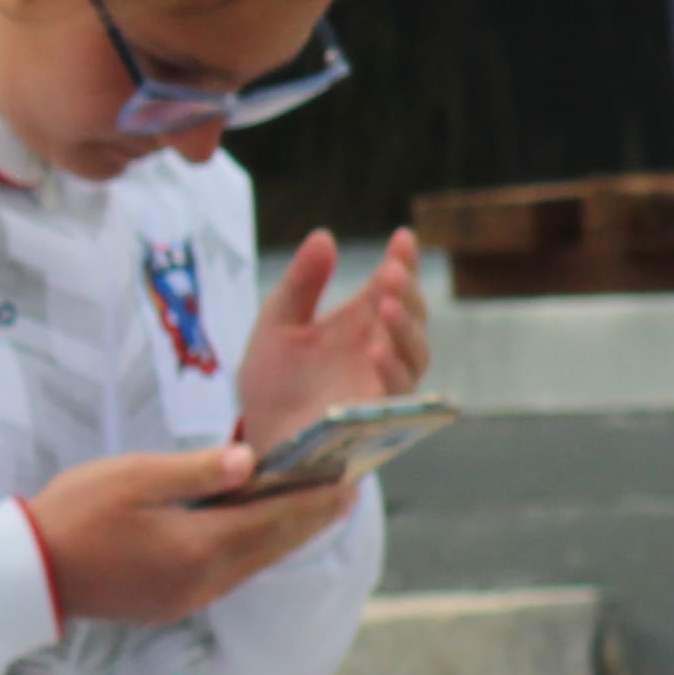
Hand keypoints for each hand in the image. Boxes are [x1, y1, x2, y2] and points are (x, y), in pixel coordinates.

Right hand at [23, 439, 356, 624]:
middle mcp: (204, 580)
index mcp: (199, 547)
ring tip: (310, 512)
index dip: (314, 500)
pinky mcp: (169, 603)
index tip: (350, 483)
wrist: (26, 573)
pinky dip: (252, 550)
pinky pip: (228, 574)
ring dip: (282, 536)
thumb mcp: (134, 477)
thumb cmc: (73, 514)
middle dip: (309, 519)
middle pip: (272, 547)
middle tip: (345, 495)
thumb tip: (251, 461)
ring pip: (252, 563)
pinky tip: (255, 535)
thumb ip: (197, 471)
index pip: (274, 519)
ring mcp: (187, 597)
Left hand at [234, 227, 430, 460]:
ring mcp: (382, 383)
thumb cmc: (271, 384)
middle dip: (407, 291)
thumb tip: (324, 235)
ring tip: (387, 306)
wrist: (258, 439)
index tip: (402, 237)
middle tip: (391, 272)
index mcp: (359, 322)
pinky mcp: (379, 416)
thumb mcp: (276, 324)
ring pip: (415, 352)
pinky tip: (374, 350)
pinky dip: (390, 369)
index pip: (391, 285)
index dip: (403, 261)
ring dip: (406, 328)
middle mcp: (379, 348)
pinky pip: (396, 393)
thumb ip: (300, 284)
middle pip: (411, 314)